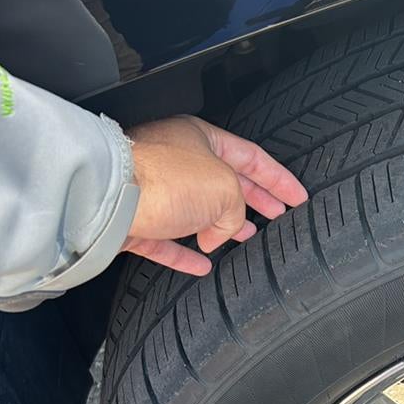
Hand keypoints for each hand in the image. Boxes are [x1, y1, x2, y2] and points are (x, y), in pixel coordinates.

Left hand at [122, 115, 306, 274]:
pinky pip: (167, 240)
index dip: (279, 180)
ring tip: (244, 238)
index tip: (297, 197)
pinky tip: (203, 265)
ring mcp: (154, 190)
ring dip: (223, 226)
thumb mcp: (225, 190)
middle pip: (226, 182)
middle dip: (254, 200)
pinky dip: (186, 253)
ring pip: (197, 210)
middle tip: (277, 214)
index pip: (252, 158)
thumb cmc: (161, 179)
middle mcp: (176, 159)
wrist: (106, 198)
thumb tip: (224, 232)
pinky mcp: (136, 221)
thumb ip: (238, 211)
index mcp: (201, 138)